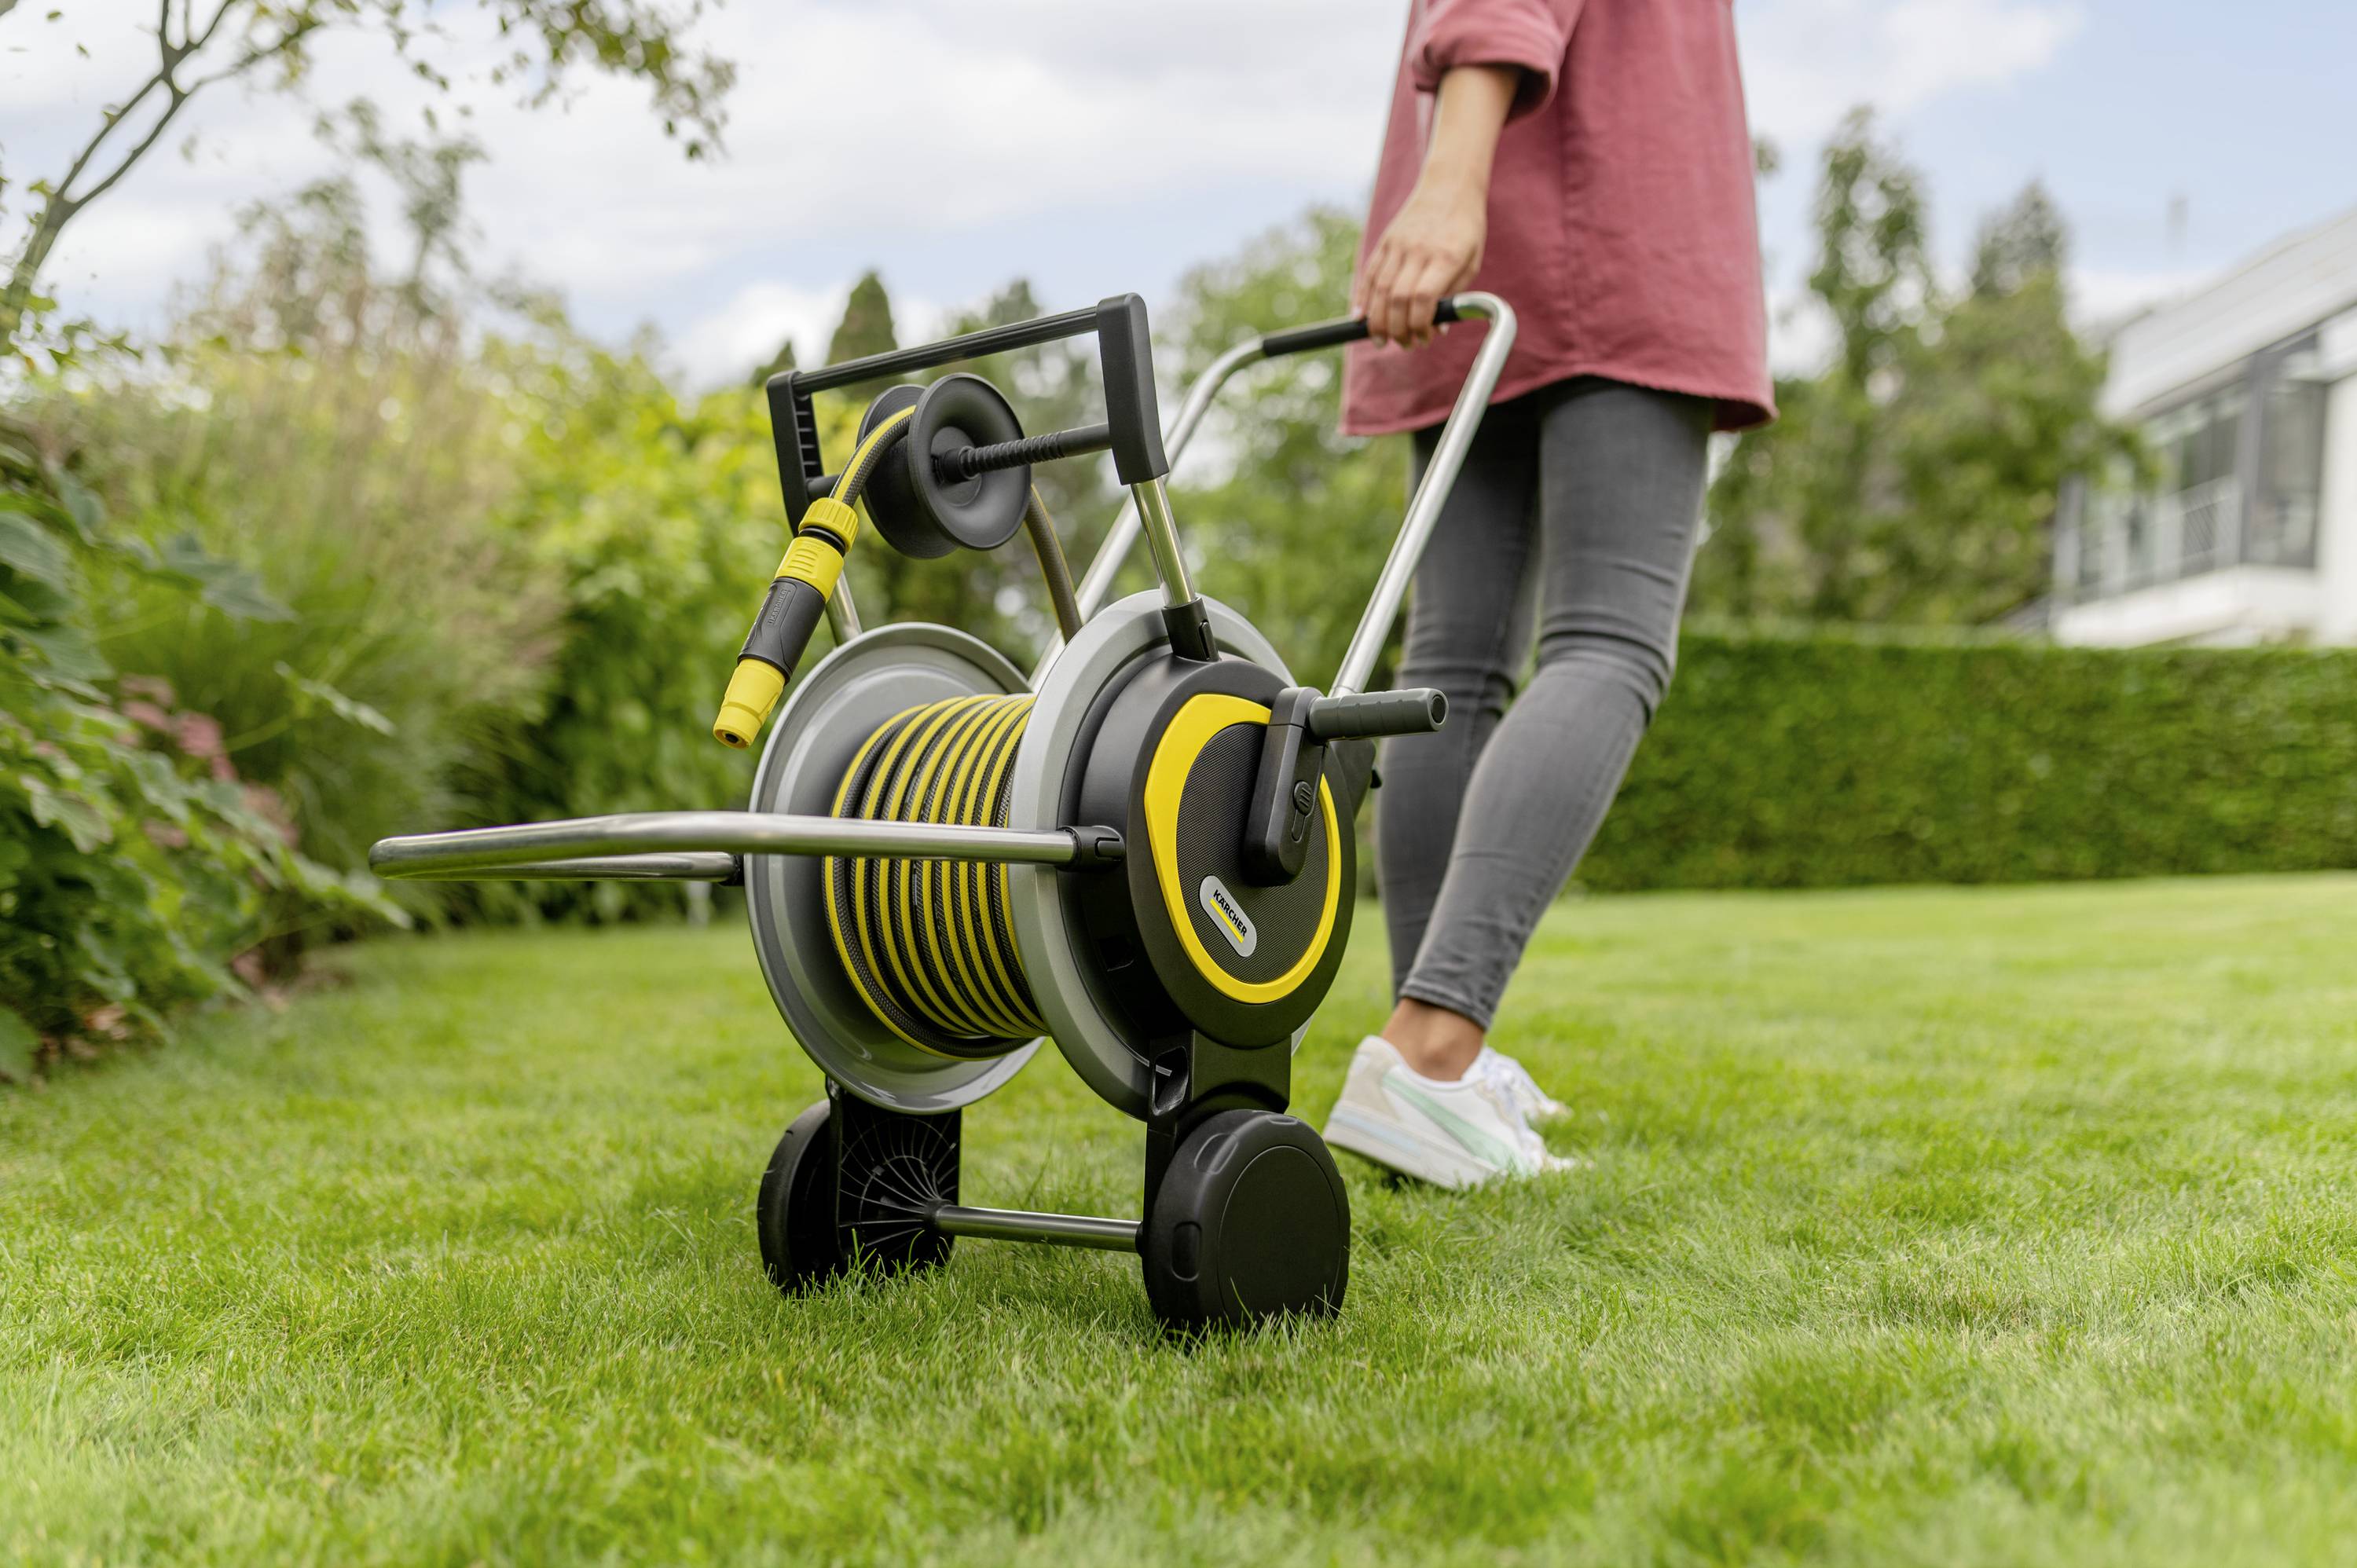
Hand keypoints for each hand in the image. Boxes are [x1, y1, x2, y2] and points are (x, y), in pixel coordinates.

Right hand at [1354, 175, 1485, 349]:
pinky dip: (1362, 299)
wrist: (1449, 186)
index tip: (1425, 338)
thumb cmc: (1466, 229)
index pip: (1423, 297)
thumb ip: (1455, 295)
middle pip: (1397, 298)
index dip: (1419, 324)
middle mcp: (1419, 250)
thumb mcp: (1471, 261)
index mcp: (1446, 256)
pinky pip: (1369, 274)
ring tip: (1381, 340)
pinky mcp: (1386, 241)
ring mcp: (1398, 245)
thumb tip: (1438, 329)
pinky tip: (1359, 319)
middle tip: (1404, 344)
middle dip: (1397, 329)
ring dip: (1377, 321)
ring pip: (1379, 289)